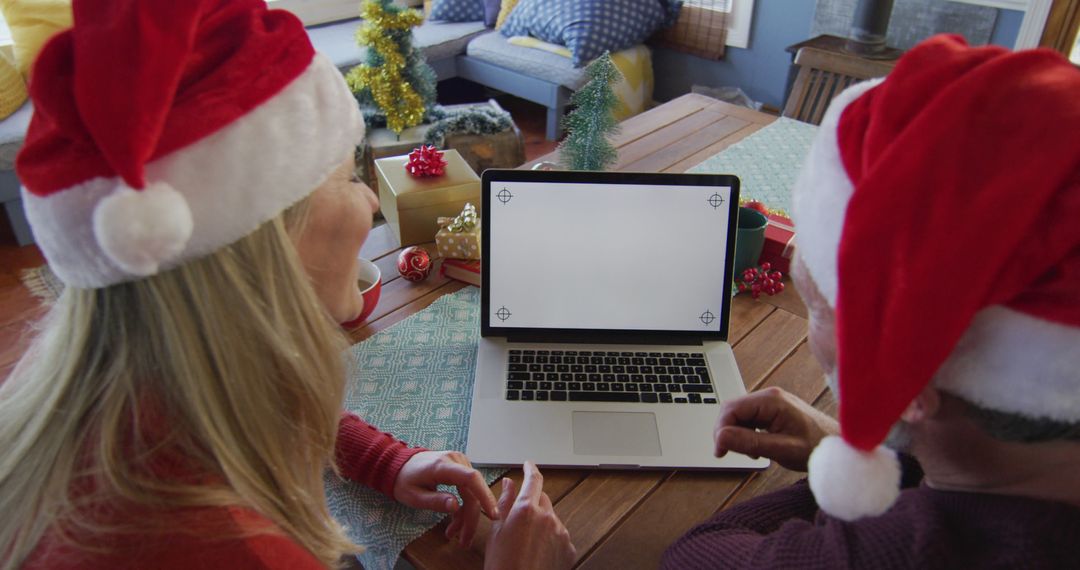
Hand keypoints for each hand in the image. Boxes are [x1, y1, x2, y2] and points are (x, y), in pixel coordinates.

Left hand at [393, 451, 498, 547]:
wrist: (400, 464)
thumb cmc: (404, 480)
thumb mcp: (413, 496)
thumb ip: (434, 501)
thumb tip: (455, 506)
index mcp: (442, 466)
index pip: (470, 479)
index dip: (484, 496)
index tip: (492, 515)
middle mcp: (455, 460)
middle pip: (474, 490)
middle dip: (472, 517)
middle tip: (465, 540)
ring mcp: (460, 462)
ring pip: (473, 492)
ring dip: (467, 515)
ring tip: (456, 535)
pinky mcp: (461, 468)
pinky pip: (468, 489)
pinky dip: (464, 507)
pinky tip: (456, 522)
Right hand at [485, 462, 574, 569]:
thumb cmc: (502, 565)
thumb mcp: (496, 531)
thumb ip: (505, 503)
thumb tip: (508, 484)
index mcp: (526, 509)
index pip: (534, 479)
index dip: (531, 469)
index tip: (529, 464)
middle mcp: (547, 517)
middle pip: (543, 499)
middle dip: (532, 502)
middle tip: (518, 519)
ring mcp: (561, 533)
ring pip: (551, 518)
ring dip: (541, 522)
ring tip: (525, 543)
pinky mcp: (569, 548)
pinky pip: (560, 535)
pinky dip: (550, 539)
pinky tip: (537, 552)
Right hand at [714, 387, 838, 471]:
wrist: (840, 447)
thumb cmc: (818, 447)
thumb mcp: (782, 449)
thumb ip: (750, 442)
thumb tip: (721, 438)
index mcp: (771, 401)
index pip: (731, 408)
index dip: (720, 429)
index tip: (720, 451)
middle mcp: (769, 397)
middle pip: (733, 410)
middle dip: (726, 432)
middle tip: (727, 454)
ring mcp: (771, 404)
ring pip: (740, 416)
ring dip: (736, 434)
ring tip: (748, 453)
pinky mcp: (773, 412)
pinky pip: (750, 420)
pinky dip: (746, 434)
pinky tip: (756, 448)